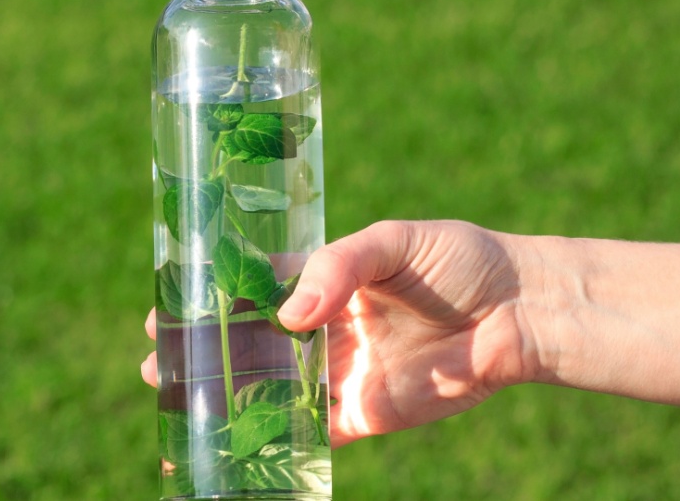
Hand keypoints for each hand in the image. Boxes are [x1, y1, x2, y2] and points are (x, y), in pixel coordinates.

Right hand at [142, 220, 534, 446]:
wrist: (521, 312)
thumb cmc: (461, 261)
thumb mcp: (393, 241)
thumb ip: (336, 268)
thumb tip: (288, 315)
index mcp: (326, 280)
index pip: (253, 289)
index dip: (209, 297)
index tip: (167, 303)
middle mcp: (325, 328)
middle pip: (250, 343)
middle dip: (203, 351)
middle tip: (158, 360)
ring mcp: (341, 374)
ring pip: (270, 389)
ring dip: (224, 394)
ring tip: (176, 397)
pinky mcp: (364, 415)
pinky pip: (310, 432)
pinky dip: (271, 438)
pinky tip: (231, 439)